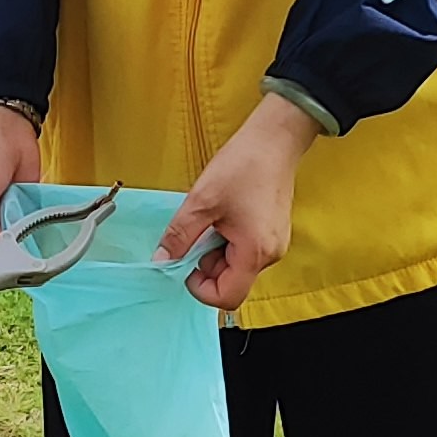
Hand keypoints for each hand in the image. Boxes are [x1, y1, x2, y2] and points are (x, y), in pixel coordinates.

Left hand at [157, 94, 317, 310]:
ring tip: (212, 217)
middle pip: (232, 281)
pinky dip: (229, 240)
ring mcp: (275, 243)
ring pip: (237, 265)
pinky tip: (225, 214)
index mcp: (255, 252)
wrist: (275, 139)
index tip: (186, 266)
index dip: (201, 289)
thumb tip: (161, 259)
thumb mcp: (201, 201)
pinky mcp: (273, 232)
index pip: (228, 297)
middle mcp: (271, 254)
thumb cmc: (244, 165)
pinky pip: (246, 249)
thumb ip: (179, 235)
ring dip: (216, 250)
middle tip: (197, 232)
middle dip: (207, 264)